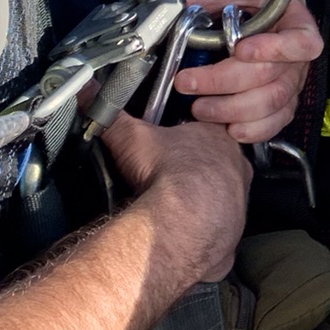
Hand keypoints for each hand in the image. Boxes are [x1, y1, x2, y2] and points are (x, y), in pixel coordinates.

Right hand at [100, 116, 251, 282]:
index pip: (209, 131)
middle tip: (170, 178)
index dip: (190, 138)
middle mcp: (235, 169)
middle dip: (197, 172)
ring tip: (174, 207)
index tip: (173, 147)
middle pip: (219, 166)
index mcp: (217, 138)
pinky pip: (219, 234)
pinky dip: (203, 235)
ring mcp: (238, 203)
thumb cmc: (167, 176)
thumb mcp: (131, 136)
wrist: (182, 220)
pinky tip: (183, 234)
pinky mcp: (231, 234)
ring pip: (223, 200)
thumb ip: (112, 115)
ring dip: (203, 203)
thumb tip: (92, 95)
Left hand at [176, 0, 323, 141]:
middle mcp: (295, 51)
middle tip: (189, 82)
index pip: (301, 40)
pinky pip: (275, 123)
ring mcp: (290, 79)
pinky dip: (251, 129)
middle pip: (275, 75)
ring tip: (199, 107)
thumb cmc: (226, 5)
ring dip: (231, 109)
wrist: (224, 21)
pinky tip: (227, 127)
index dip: (274, 49)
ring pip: (272, 103)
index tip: (239, 49)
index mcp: (291, 16)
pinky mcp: (281, 103)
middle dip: (226, 82)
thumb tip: (185, 3)